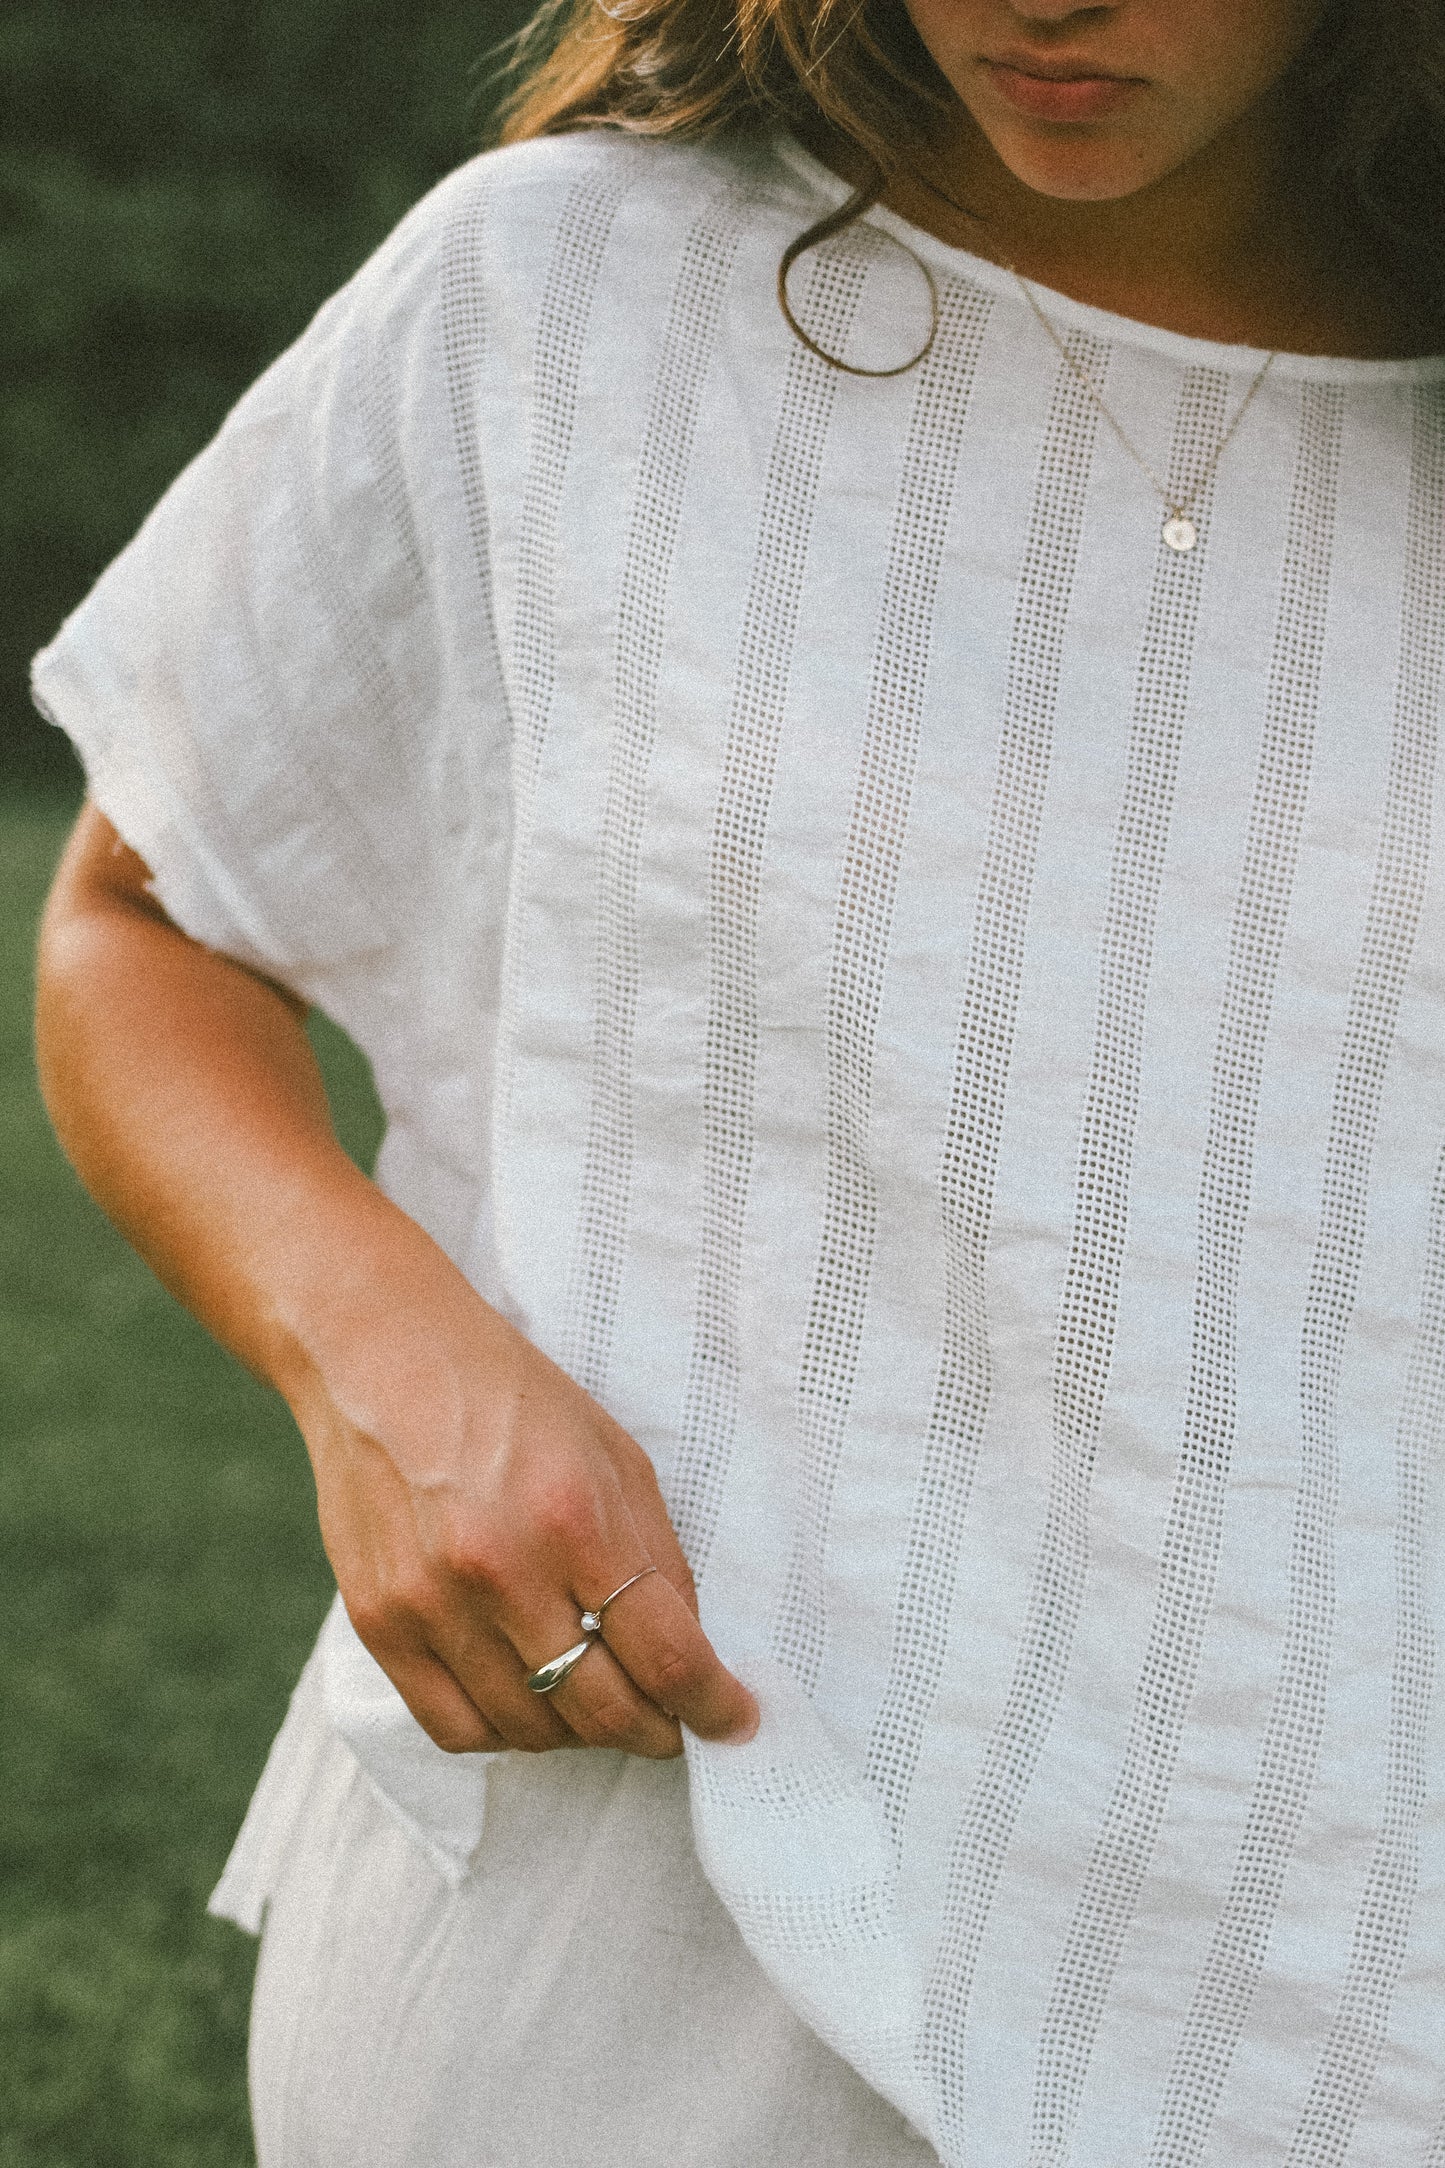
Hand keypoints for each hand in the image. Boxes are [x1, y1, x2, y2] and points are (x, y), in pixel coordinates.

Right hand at [286, 1214, 759, 1759]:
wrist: (382, 1359)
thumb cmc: (510, 1399)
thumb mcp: (613, 1454)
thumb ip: (655, 1556)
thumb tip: (687, 1653)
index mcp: (576, 1519)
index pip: (666, 1655)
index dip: (713, 1706)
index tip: (735, 1723)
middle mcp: (502, 1571)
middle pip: (602, 1709)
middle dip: (654, 1731)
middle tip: (670, 1725)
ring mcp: (433, 1605)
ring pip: (531, 1731)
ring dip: (579, 1732)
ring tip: (594, 1699)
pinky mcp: (380, 1623)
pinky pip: (455, 1727)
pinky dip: (505, 1732)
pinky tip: (527, 1702)